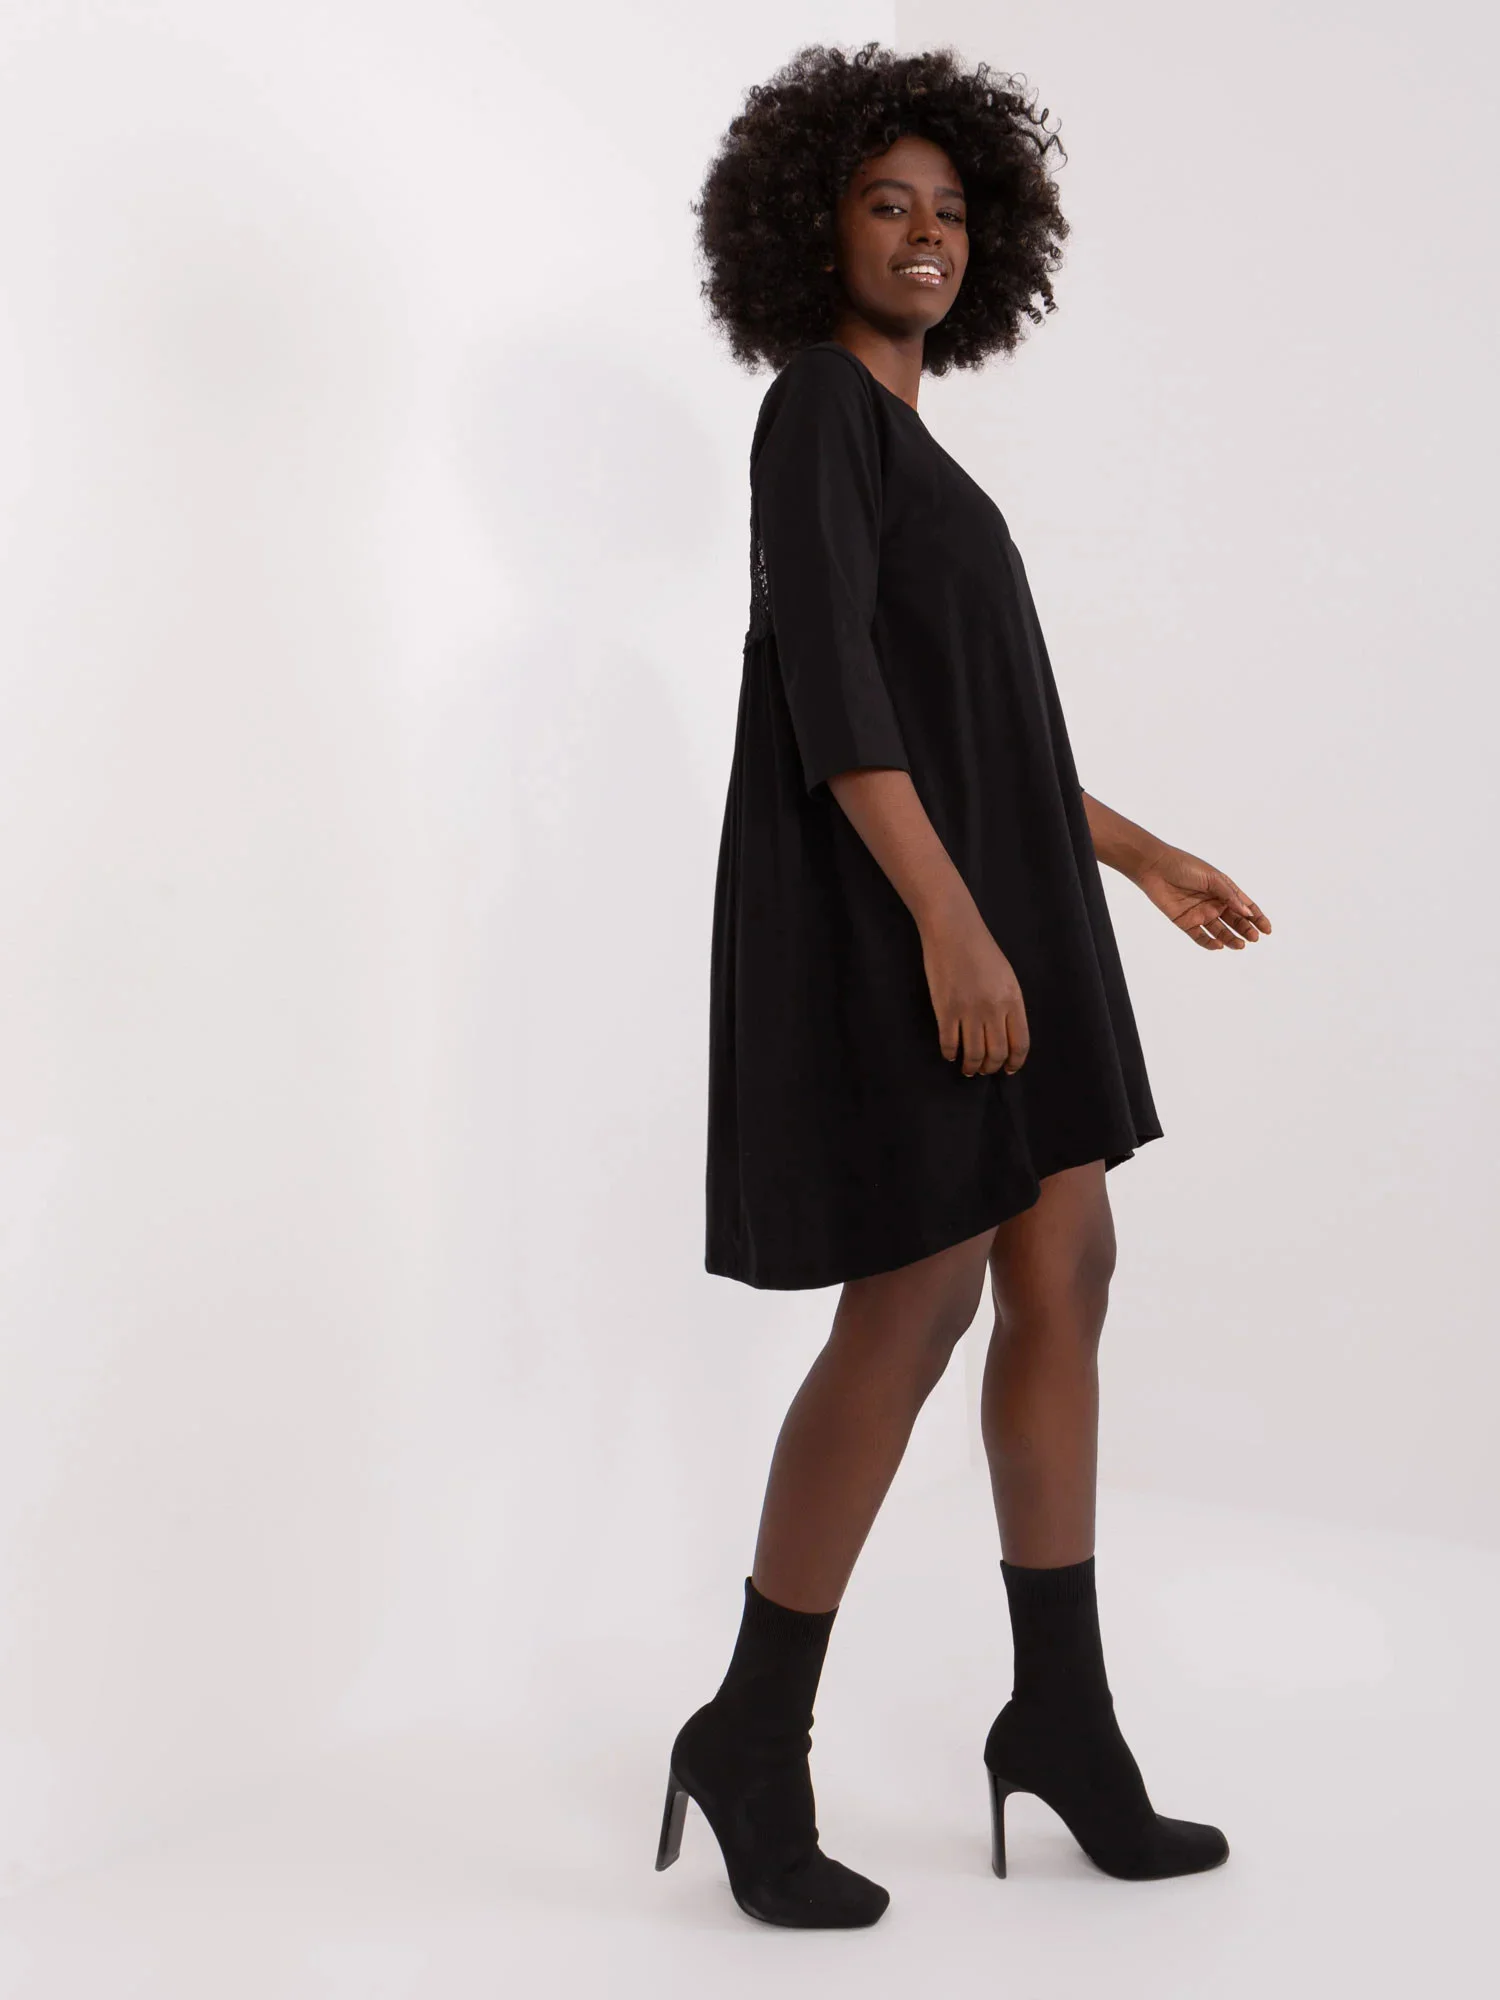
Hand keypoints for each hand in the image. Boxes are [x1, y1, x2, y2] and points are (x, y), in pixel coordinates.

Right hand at [919, 906, 1029, 1073]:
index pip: (1020, 1043)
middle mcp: (993, 1009)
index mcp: (1012, 1000)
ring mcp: (968, 1011)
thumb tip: (1005, 1033)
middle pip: (997, 1053)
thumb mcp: (1006, 977)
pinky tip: (950, 1054)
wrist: (953, 930)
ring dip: (971, 1067)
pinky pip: (949, 1042)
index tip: (1009, 1069)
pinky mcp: (945, 1009)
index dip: (1015, 1062)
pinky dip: (950, 1054)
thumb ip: (1009, 1004)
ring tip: (968, 1069)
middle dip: (991, 1067)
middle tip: (985, 1070)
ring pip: (973, 1053)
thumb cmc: (981, 950)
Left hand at [1135, 844, 1270, 950]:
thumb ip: (1230, 896)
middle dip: (1246, 930)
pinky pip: (1200, 937)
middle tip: (1254, 938)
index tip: (1267, 929)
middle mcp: (1214, 903)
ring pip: (1220, 931)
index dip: (1258, 918)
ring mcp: (1200, 914)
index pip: (1245, 907)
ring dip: (1231, 939)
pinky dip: (1209, 943)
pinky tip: (1219, 945)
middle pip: (1235, 921)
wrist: (1155, 867)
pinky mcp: (1185, 922)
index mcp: (1224, 890)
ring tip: (1240, 945)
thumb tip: (1248, 913)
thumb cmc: (1185, 866)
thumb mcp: (1213, 878)